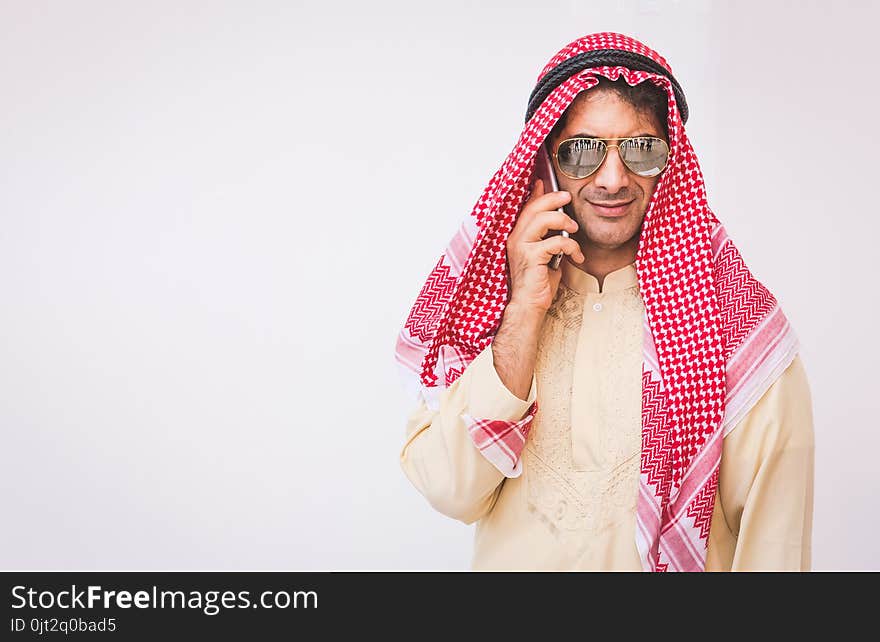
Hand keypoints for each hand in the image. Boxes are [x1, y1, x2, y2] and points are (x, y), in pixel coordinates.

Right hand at [505, 178, 584, 313]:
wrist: (529, 306)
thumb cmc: (537, 284)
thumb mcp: (544, 256)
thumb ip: (548, 239)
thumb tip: (559, 227)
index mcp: (517, 237)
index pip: (526, 208)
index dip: (537, 194)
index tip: (544, 183)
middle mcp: (515, 239)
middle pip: (534, 208)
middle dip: (553, 199)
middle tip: (567, 198)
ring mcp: (521, 247)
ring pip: (543, 219)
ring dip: (564, 221)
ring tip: (574, 230)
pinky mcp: (531, 256)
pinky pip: (556, 241)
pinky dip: (572, 247)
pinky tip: (577, 257)